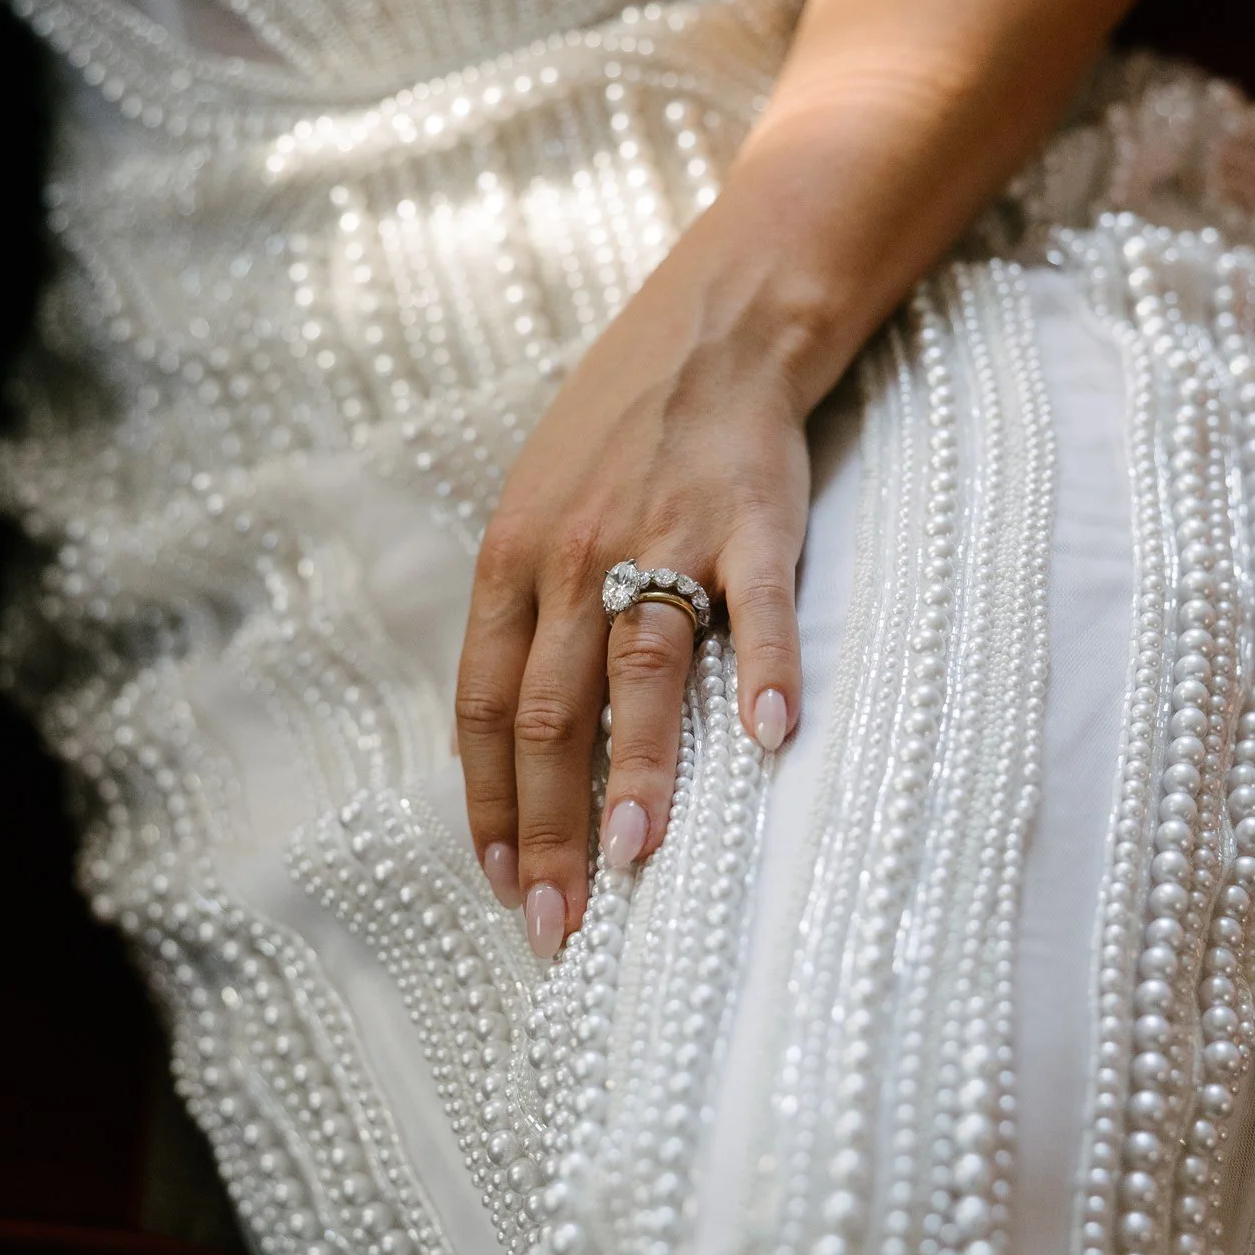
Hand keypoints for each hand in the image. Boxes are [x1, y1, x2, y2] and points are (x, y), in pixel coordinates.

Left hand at [454, 221, 811, 956]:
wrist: (710, 336)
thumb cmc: (615, 437)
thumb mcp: (533, 513)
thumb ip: (520, 619)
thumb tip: (502, 743)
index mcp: (513, 564)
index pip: (487, 709)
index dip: (490, 805)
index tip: (498, 886)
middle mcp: (576, 560)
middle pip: (553, 715)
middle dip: (548, 828)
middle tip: (558, 918)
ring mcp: (664, 542)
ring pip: (640, 674)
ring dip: (639, 773)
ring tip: (635, 859)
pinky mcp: (750, 526)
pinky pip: (756, 611)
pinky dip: (762, 675)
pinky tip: (768, 741)